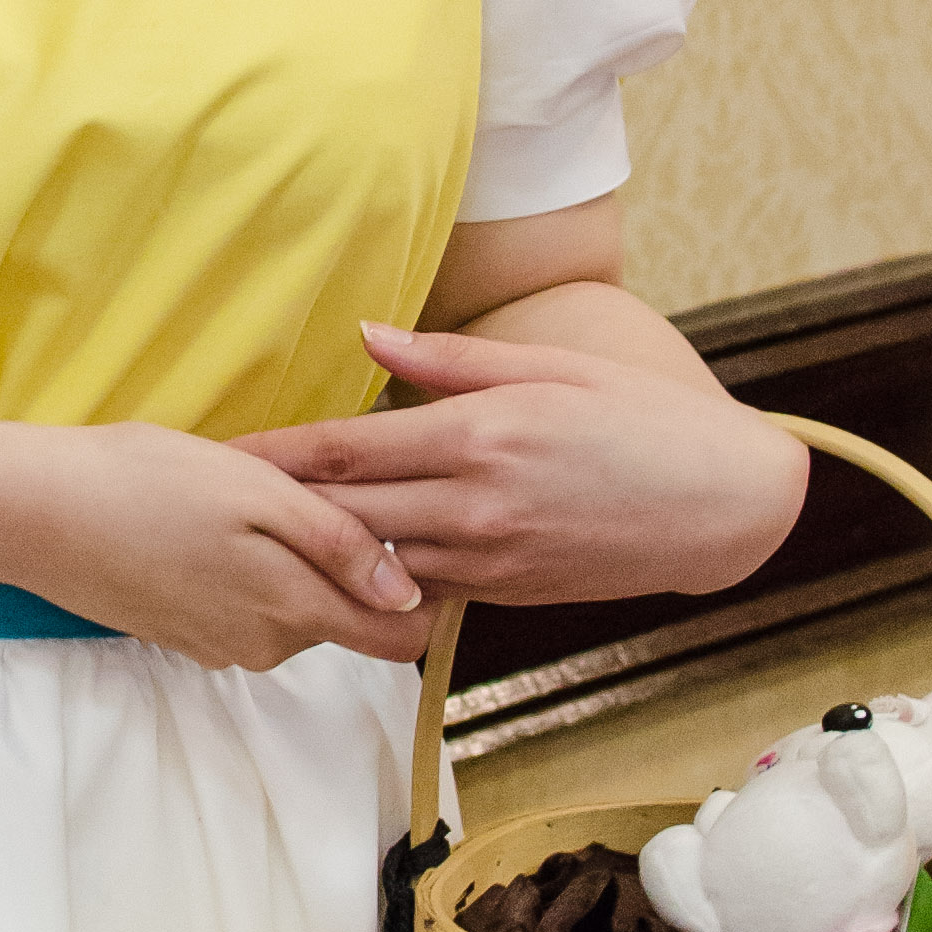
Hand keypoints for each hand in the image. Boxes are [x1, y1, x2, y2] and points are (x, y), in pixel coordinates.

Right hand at [0, 419, 442, 670]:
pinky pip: (246, 612)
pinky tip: (210, 527)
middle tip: (309, 496)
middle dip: (348, 570)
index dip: (420, 594)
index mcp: (293, 609)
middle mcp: (264, 645)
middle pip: (347, 622)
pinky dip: (247, 574)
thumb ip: (339, 545)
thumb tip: (408, 596)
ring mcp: (220, 646)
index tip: (404, 533)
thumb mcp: (259, 491)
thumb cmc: (146, 483)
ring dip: (293, 567)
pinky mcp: (185, 636)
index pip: (400, 639)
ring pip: (295, 615)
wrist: (36, 514)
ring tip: (250, 503)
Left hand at [234, 329, 806, 607]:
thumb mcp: (549, 368)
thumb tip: (365, 337)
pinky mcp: (504, 594)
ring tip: (256, 537)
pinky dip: (377, 579)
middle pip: (342, 511)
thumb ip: (447, 361)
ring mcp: (488, 559)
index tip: (218, 450)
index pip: (345, 449)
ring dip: (317, 551)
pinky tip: (341, 570)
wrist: (722, 505)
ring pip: (373, 561)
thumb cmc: (641, 419)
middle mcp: (473, 506)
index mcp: (478, 436)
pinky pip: (419, 590)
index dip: (273, 453)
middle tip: (209, 498)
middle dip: (274, 505)